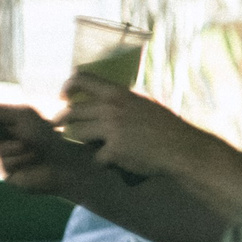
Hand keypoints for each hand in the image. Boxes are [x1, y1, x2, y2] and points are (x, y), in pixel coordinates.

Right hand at [0, 99, 88, 194]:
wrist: (64, 163)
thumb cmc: (48, 136)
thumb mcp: (22, 117)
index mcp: (1, 119)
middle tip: (17, 134)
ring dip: (16, 146)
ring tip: (33, 149)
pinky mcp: (5, 173)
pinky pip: (3, 162)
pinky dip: (20, 159)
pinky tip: (33, 161)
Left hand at [59, 74, 201, 177]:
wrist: (182, 149)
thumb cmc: (167, 127)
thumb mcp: (144, 104)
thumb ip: (122, 101)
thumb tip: (102, 100)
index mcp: (119, 93)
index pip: (82, 78)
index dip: (68, 85)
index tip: (64, 96)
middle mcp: (111, 108)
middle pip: (72, 111)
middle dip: (62, 119)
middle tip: (59, 124)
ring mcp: (111, 130)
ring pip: (77, 133)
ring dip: (80, 139)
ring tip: (90, 143)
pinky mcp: (113, 151)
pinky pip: (95, 156)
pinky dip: (102, 161)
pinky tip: (113, 162)